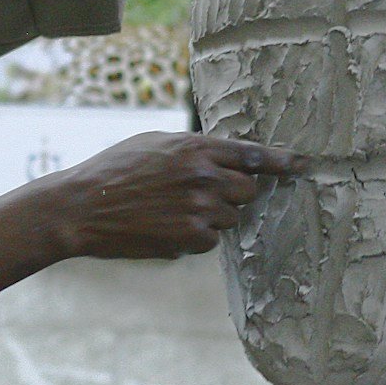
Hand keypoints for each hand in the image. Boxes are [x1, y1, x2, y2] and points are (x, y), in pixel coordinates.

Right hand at [50, 132, 303, 258]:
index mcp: (196, 146)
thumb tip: (221, 156)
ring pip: (229, 218)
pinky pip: (210, 241)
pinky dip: (193, 238)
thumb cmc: (113, 171)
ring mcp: (200, 208)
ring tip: (170, 211)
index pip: (253, 154)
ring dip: (210, 218)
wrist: (81, 207)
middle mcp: (204, 175)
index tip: (303, 165)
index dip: (282, 161)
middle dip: (232, 195)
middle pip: (248, 191)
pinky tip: (164, 228)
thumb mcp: (154, 143)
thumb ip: (192, 148)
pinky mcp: (191, 237)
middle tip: (200, 195)